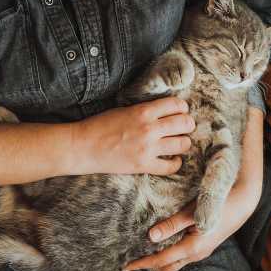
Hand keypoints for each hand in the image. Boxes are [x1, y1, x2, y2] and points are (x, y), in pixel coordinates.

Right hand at [70, 97, 194, 175]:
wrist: (83, 146)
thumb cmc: (100, 125)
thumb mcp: (125, 109)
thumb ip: (147, 110)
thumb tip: (167, 112)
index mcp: (144, 111)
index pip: (177, 104)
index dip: (183, 108)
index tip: (181, 112)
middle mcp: (149, 129)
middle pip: (185, 124)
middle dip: (188, 125)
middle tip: (184, 127)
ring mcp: (147, 148)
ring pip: (183, 144)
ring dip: (184, 142)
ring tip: (179, 142)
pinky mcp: (143, 165)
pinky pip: (171, 166)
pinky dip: (176, 163)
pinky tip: (174, 159)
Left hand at [122, 187, 256, 270]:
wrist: (244, 202)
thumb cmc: (219, 204)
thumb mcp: (193, 212)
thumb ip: (172, 225)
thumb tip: (151, 236)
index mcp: (192, 247)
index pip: (161, 261)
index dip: (142, 264)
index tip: (125, 266)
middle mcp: (197, 254)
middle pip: (167, 267)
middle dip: (149, 267)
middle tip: (132, 262)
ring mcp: (202, 251)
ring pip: (176, 262)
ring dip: (160, 261)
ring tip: (144, 255)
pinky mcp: (205, 245)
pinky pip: (183, 256)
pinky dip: (170, 255)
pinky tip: (163, 245)